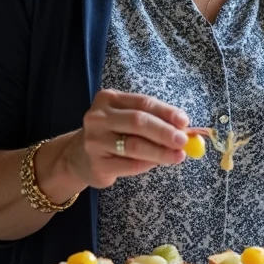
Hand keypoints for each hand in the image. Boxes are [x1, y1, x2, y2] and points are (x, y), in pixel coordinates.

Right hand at [64, 89, 189, 188]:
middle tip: (183, 141)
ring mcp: (95, 141)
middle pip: (138, 122)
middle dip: (164, 132)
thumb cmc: (112, 134)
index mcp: (108, 99)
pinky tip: (157, 163)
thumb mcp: (127, 120)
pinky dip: (148, 164)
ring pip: (135, 145)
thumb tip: (185, 129)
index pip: (143, 102)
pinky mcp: (97, 164)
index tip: (185, 121)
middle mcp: (98, 117)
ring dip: (161, 151)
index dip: (166, 112)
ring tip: (178, 156)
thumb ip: (153, 121)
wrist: (78, 157)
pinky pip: (130, 165)